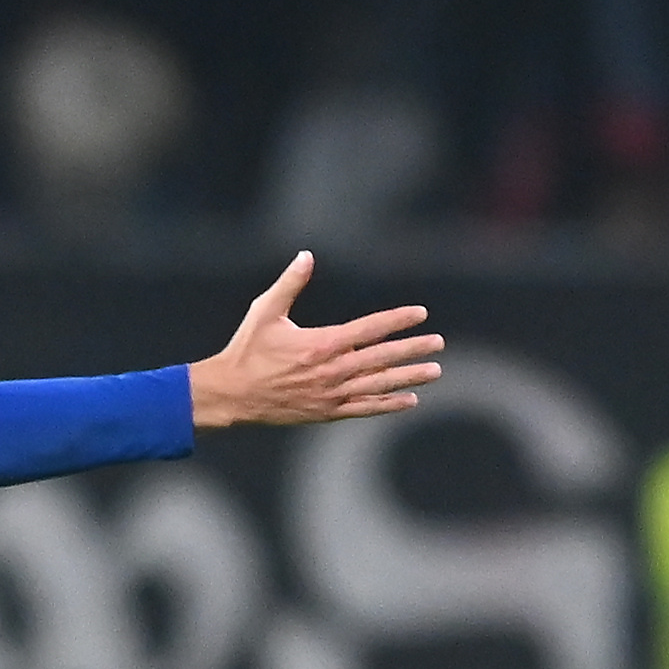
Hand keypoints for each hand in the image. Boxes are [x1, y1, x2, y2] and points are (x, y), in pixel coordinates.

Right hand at [186, 253, 440, 428]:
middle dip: (412, 349)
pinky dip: (387, 404)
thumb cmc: (246, 350)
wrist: (230, 395)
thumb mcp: (264, 312)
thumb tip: (306, 256)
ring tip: (434, 371)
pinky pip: (363, 408)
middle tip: (438, 343)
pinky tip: (409, 400)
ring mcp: (330, 394)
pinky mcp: (325, 412)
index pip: (369, 329)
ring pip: (378, 384)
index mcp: (320, 343)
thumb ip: (289, 284)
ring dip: (408, 377)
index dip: (397, 320)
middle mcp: (331, 370)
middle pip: (381, 358)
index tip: (420, 314)